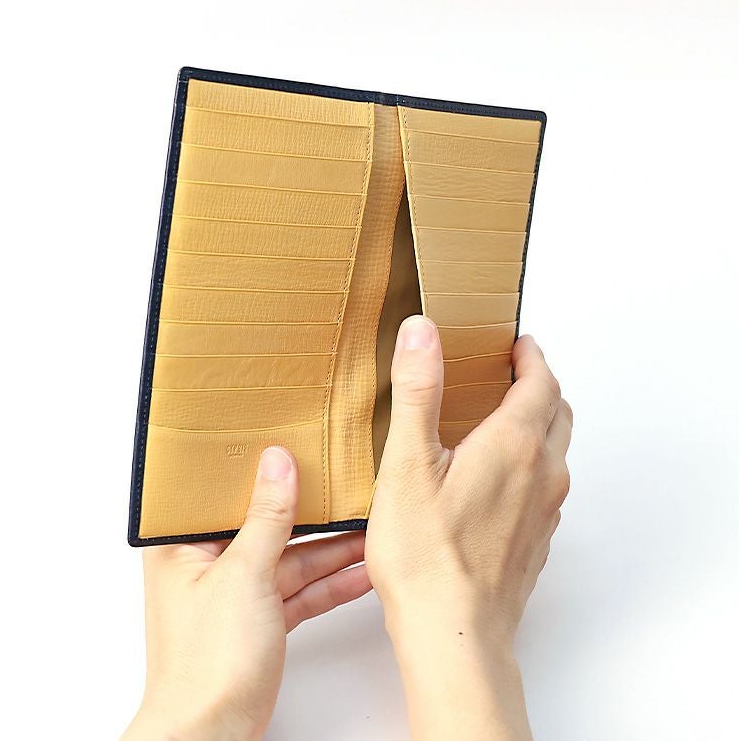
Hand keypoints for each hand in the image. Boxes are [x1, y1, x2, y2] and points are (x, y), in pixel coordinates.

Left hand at [123, 447, 371, 740]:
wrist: (211, 736)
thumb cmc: (206, 664)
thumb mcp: (244, 574)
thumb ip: (266, 515)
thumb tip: (278, 463)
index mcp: (182, 546)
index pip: (222, 492)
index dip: (257, 467)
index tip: (292, 442)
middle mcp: (206, 566)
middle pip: (264, 523)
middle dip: (307, 510)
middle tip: (342, 484)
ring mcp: (235, 594)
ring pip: (289, 558)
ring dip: (329, 549)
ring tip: (369, 526)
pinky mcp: (258, 622)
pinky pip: (298, 591)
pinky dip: (329, 584)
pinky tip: (361, 572)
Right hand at [366, 316, 571, 739]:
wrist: (455, 635)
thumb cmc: (427, 555)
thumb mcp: (408, 462)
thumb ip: (418, 391)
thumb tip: (423, 332)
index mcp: (515, 445)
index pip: (542, 382)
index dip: (532, 357)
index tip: (518, 344)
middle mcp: (542, 475)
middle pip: (558, 413)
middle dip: (540, 386)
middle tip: (512, 374)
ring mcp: (544, 512)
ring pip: (556, 452)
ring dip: (538, 425)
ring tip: (500, 421)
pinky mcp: (536, 542)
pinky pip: (545, 488)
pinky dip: (532, 465)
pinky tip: (495, 480)